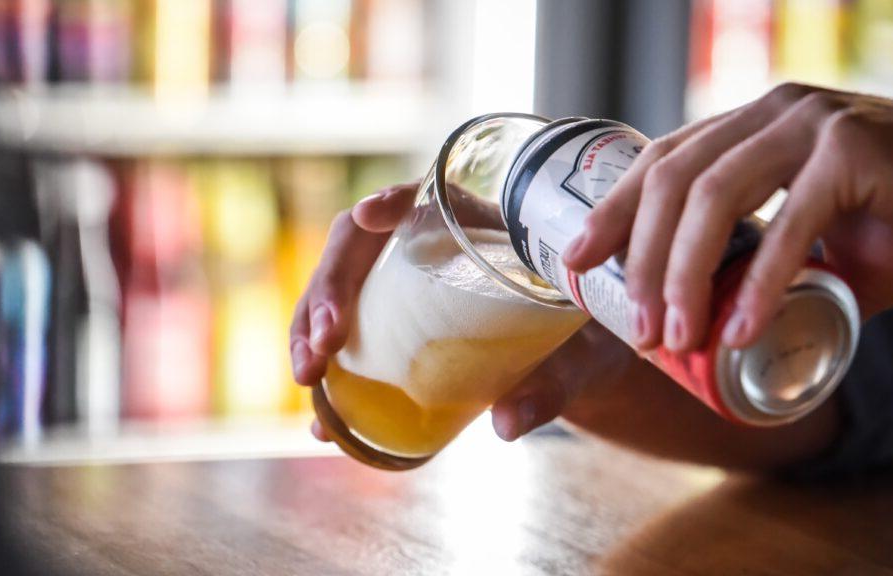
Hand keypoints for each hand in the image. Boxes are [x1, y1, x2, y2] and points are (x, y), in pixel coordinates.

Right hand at [289, 182, 602, 441]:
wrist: (578, 366)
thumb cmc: (584, 342)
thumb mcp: (579, 358)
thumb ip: (553, 384)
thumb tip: (507, 425)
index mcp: (477, 229)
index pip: (425, 197)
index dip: (391, 201)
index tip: (369, 216)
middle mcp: (428, 247)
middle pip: (359, 248)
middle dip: (328, 291)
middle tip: (323, 344)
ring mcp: (402, 285)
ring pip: (338, 291)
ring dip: (310, 330)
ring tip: (308, 378)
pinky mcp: (392, 326)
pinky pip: (346, 338)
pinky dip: (328, 375)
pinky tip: (319, 417)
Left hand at [563, 83, 892, 352]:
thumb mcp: (809, 244)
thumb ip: (752, 266)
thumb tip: (690, 322)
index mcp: (750, 126)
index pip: (661, 162)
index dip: (612, 212)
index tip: (574, 262)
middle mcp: (772, 112)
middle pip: (673, 181)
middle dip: (641, 259)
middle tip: (639, 329)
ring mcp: (813, 122)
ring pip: (714, 196)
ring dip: (683, 272)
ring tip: (677, 336)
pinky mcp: (855, 149)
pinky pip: (790, 222)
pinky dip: (760, 283)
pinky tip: (741, 330)